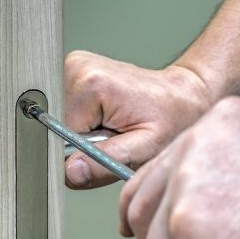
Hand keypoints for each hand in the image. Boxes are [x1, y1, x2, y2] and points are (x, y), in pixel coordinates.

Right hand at [64, 51, 213, 188]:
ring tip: (114, 127)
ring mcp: (73, 66)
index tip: (109, 150)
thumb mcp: (144, 149)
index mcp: (90, 84)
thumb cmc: (170, 119)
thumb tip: (71, 172)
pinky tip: (106, 118)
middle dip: (83, 144)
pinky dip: (85, 122)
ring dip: (84, 134)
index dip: (83, 154)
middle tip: (115, 138)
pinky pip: (67, 111)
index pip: (62, 138)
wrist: (180, 97)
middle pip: (59, 128)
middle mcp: (75, 68)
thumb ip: (105, 162)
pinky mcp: (74, 71)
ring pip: (61, 122)